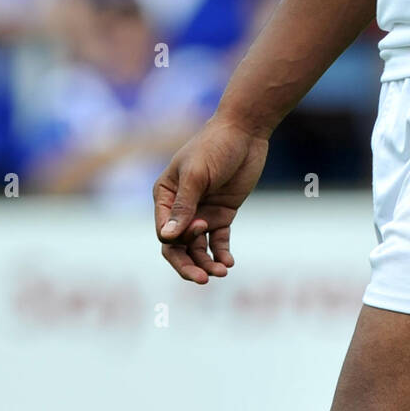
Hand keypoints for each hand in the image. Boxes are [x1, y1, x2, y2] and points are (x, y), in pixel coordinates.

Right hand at [154, 116, 268, 284]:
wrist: (245, 131)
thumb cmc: (214, 146)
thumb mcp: (197, 174)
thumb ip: (183, 207)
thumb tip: (165, 238)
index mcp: (165, 196)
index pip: (164, 231)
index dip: (178, 238)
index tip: (201, 226)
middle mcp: (181, 208)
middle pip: (178, 247)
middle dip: (189, 264)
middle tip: (204, 279)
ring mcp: (202, 212)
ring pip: (198, 248)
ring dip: (207, 262)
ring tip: (222, 272)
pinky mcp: (222, 213)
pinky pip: (218, 241)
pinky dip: (222, 253)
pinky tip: (229, 263)